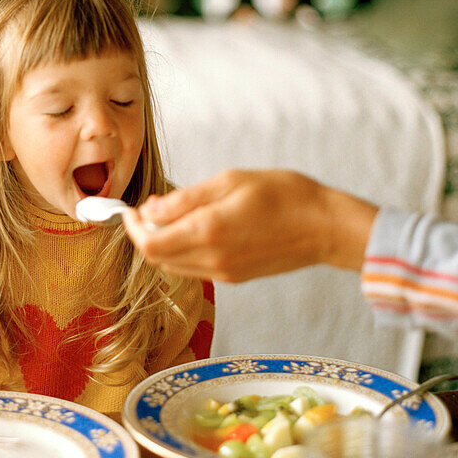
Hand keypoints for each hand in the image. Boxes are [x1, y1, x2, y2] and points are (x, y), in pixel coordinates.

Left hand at [124, 169, 376, 282]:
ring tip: (171, 215)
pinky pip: (193, 268)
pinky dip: (182, 251)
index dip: (133, 228)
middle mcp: (212, 259)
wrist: (325, 227)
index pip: (150, 243)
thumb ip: (186, 198)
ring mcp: (224, 273)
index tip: (131, 209)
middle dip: (144, 234)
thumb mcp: (231, 181)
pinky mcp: (234, 277)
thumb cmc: (284, 194)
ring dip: (162, 244)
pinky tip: (193, 228)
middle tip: (148, 209)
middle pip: (157, 258)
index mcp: (209, 231)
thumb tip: (151, 209)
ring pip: (173, 266)